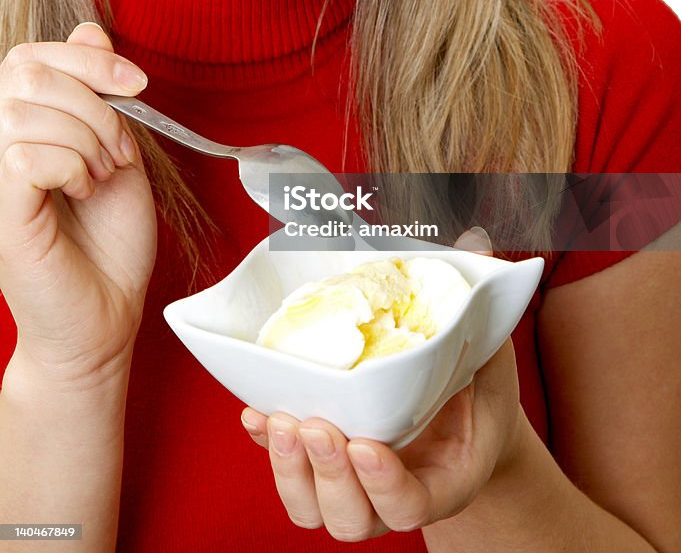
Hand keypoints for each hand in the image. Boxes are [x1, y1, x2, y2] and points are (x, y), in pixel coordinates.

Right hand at [0, 23, 156, 386]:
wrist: (107, 312)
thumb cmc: (108, 239)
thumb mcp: (116, 147)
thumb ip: (98, 92)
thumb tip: (89, 28)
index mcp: (21, 125)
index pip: (30, 55)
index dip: (88, 57)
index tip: (137, 84)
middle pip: (26, 70)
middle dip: (93, 102)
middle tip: (119, 150)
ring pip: (27, 110)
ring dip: (89, 139)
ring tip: (102, 176)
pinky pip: (25, 154)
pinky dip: (72, 166)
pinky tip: (82, 191)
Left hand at [241, 230, 523, 540]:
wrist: (462, 413)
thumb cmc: (477, 382)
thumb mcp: (491, 347)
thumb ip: (482, 308)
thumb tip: (476, 240)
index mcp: (446, 477)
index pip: (412, 506)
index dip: (385, 486)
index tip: (365, 444)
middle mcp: (394, 492)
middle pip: (351, 518)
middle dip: (326, 474)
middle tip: (315, 423)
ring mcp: (355, 486)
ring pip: (312, 508)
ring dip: (289, 468)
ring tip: (281, 416)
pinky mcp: (323, 465)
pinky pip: (288, 472)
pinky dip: (266, 445)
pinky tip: (256, 411)